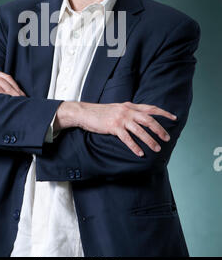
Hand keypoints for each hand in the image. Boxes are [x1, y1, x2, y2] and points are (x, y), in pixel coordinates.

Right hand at [54, 101, 176, 156]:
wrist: (85, 113)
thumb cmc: (101, 113)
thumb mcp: (118, 108)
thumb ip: (129, 111)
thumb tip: (141, 118)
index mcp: (130, 106)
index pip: (151, 108)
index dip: (163, 113)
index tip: (174, 118)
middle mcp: (127, 111)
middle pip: (148, 120)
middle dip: (160, 129)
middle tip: (167, 138)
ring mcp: (121, 119)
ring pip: (140, 130)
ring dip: (150, 140)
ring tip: (157, 148)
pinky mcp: (113, 127)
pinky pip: (127, 138)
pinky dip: (135, 146)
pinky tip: (140, 153)